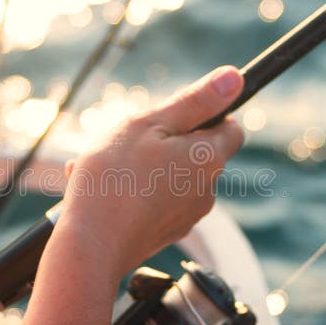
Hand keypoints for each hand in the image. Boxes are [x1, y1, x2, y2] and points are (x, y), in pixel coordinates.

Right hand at [61, 65, 244, 279]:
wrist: (91, 246)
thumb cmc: (115, 179)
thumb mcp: (151, 124)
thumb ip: (195, 101)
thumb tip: (234, 78)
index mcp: (209, 158)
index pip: (230, 127)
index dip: (204, 115)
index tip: (171, 116)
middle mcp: (207, 189)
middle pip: (196, 152)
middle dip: (166, 141)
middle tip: (128, 142)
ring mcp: (188, 215)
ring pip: (172, 176)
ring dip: (145, 166)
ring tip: (105, 168)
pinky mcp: (167, 233)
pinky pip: (157, 201)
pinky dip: (136, 191)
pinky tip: (104, 191)